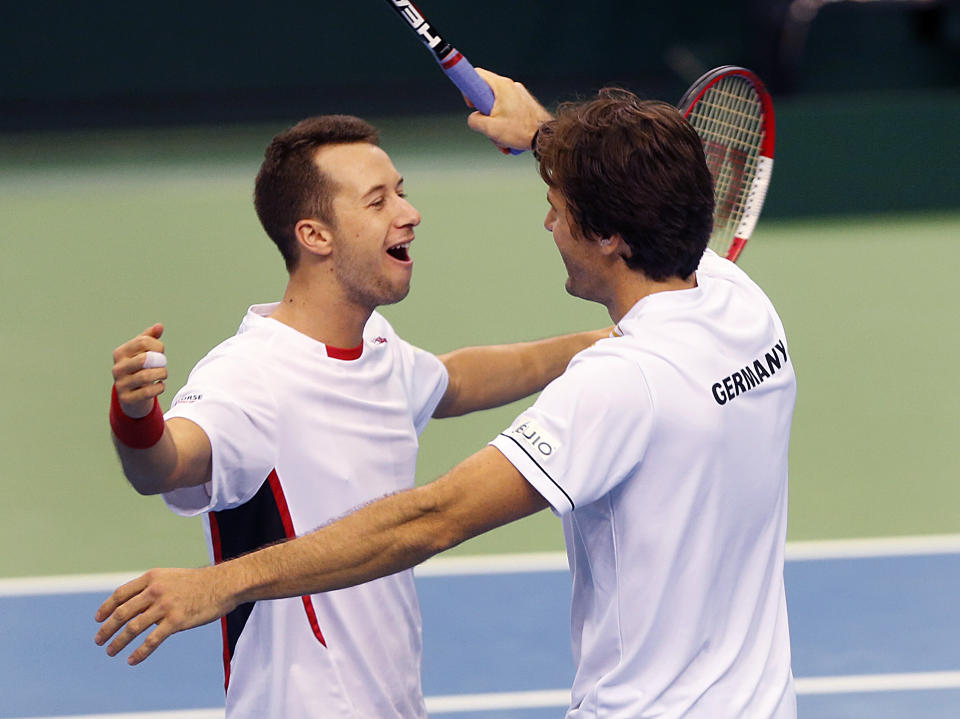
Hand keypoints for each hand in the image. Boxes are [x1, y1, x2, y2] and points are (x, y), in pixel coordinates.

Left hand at [94, 566, 235, 664]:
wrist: (224, 584)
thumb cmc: (199, 583)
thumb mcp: (171, 578)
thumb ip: (152, 590)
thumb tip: (134, 608)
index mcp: (152, 577)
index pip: (120, 594)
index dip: (106, 608)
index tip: (98, 619)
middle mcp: (155, 590)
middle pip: (122, 612)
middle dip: (107, 628)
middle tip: (99, 640)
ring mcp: (166, 606)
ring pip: (133, 628)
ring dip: (118, 642)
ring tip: (110, 652)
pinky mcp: (177, 621)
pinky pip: (152, 640)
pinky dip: (139, 652)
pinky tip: (131, 660)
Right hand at [112, 323, 166, 417]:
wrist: (132, 397)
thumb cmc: (139, 369)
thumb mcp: (142, 353)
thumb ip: (149, 338)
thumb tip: (159, 326)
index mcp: (120, 353)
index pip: (142, 342)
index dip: (158, 346)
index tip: (161, 352)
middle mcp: (117, 368)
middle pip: (144, 359)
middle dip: (160, 361)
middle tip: (163, 364)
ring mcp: (120, 384)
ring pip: (146, 376)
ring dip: (161, 374)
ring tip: (163, 374)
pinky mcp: (126, 399)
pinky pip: (147, 392)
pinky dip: (159, 388)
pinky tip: (160, 385)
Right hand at [466, 68, 552, 152]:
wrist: (545, 138)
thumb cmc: (521, 131)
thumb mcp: (491, 129)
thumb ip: (475, 121)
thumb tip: (473, 119)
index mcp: (502, 86)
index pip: (478, 74)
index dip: (469, 88)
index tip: (471, 103)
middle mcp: (511, 86)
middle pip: (486, 94)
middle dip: (484, 113)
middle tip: (487, 125)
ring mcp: (518, 94)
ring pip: (497, 106)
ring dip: (495, 124)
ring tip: (502, 138)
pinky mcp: (523, 103)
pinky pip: (507, 111)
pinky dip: (505, 124)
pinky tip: (508, 138)